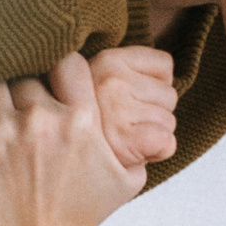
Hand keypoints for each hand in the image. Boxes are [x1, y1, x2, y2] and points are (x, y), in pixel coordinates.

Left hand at [0, 57, 143, 225]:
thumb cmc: (77, 221)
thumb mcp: (126, 183)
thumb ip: (138, 144)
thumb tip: (155, 123)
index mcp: (82, 121)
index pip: (67, 61)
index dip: (58, 66)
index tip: (52, 80)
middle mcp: (41, 120)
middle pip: (25, 74)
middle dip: (24, 87)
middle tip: (21, 107)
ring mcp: (0, 133)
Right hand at [88, 41, 178, 173]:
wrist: (55, 164)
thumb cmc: (80, 126)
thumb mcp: (94, 82)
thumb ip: (124, 74)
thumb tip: (168, 78)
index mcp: (107, 60)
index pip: (165, 64)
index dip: (153, 86)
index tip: (130, 100)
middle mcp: (113, 80)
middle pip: (170, 94)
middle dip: (153, 112)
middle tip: (123, 124)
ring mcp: (120, 110)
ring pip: (169, 121)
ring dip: (152, 133)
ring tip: (123, 138)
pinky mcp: (129, 140)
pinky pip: (166, 142)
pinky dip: (157, 152)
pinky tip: (133, 152)